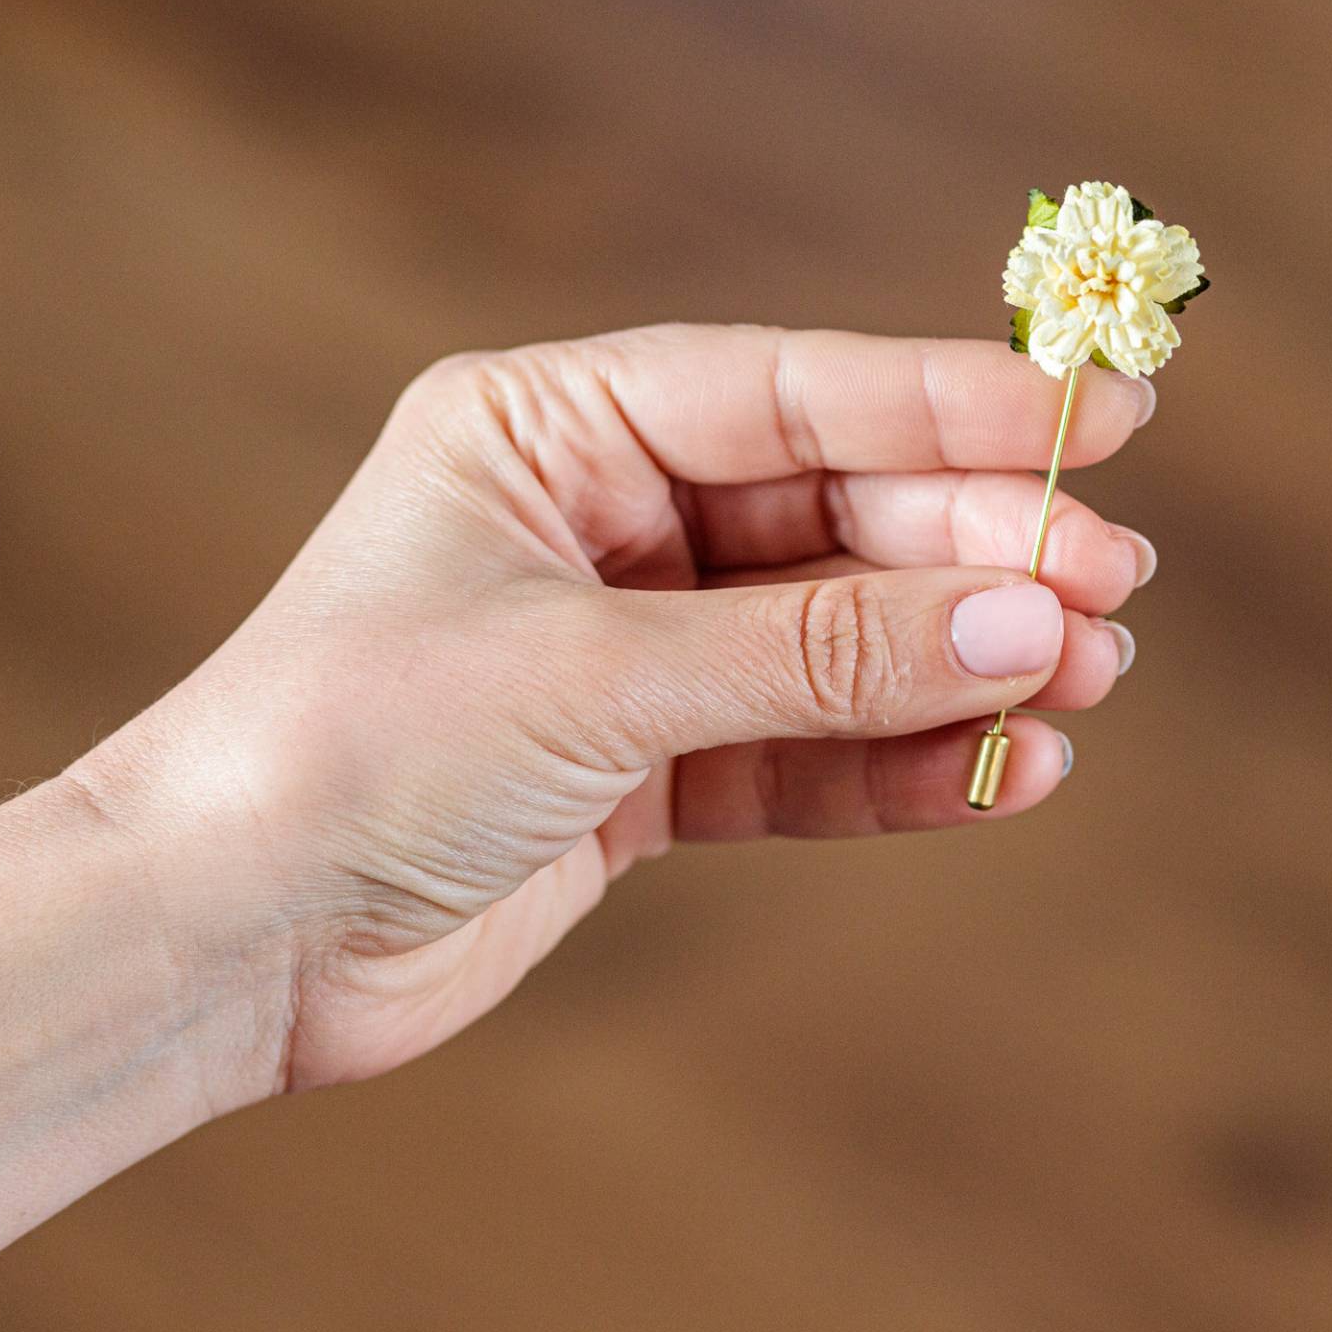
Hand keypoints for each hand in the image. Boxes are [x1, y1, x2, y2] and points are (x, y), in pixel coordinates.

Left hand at [79, 325, 1156, 1094]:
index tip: (1099, 415)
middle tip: (1109, 586)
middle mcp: (590, 524)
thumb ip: (815, 653)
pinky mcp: (633, 770)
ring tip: (1084, 682)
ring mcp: (617, 651)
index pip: (785, 393)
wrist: (222, 939)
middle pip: (826, 515)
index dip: (948, 405)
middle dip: (969, 553)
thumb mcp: (597, 677)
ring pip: (827, 638)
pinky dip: (894, 766)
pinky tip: (1000, 774)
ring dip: (954, 662)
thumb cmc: (356, 750)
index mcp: (546, 430)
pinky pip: (795, 750)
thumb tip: (1021, 619)